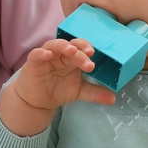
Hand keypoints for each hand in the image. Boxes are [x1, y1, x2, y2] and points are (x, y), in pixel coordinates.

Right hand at [0, 38, 116, 135]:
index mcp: (72, 58)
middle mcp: (60, 55)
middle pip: (71, 46)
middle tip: (88, 56)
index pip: (81, 48)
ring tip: (72, 50)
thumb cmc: (57, 90)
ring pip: (55, 45)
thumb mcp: (79, 91)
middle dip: (80, 51)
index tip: (94, 54)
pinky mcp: (33, 62)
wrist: (37, 102)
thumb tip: (113, 98)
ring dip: (63, 46)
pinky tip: (47, 54)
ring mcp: (47, 57)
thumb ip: (95, 93)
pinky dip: (42, 52)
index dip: (87, 48)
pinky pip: (36, 54)